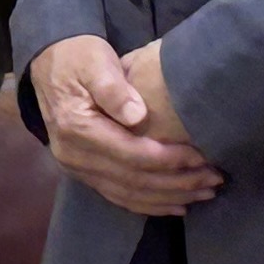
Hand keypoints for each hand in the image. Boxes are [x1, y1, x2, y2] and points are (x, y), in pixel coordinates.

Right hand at [33, 33, 220, 217]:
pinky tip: (175, 205)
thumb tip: (138, 115)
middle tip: (214, 179)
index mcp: (75, 128)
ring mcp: (76, 168)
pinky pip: (118, 196)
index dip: (169, 160)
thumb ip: (113, 87)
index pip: (130, 154)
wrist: (49, 64)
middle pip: (132, 180)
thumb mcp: (96, 61)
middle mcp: (73, 156)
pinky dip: (149, 204)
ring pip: (128, 194)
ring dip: (169, 198)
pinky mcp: (83, 172)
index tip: (201, 156)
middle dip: (177, 183)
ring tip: (204, 193)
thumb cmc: (78, 58)